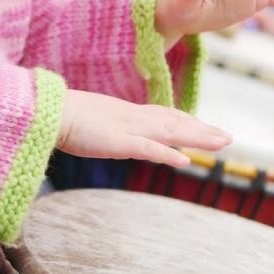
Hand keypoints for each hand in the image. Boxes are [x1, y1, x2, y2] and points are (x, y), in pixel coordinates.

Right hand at [57, 89, 231, 167]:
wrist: (46, 111)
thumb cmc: (61, 117)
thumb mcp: (91, 122)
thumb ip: (105, 128)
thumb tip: (109, 134)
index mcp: (126, 112)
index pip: (164, 114)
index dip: (186, 121)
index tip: (205, 126)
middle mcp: (133, 117)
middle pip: (175, 122)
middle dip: (202, 130)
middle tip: (227, 137)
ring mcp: (128, 128)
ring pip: (171, 132)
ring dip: (198, 138)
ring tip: (222, 143)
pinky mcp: (118, 141)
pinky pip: (148, 148)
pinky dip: (168, 154)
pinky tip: (185, 161)